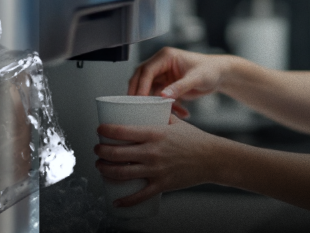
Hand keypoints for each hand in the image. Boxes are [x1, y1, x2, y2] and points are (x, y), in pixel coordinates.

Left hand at [94, 115, 224, 206]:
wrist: (212, 158)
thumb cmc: (194, 139)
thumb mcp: (175, 122)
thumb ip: (158, 115)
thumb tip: (145, 108)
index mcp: (154, 133)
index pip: (122, 131)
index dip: (106, 131)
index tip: (99, 130)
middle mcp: (152, 152)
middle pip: (116, 153)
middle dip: (100, 152)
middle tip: (97, 150)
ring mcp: (156, 170)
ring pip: (122, 173)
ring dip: (105, 171)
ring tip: (100, 167)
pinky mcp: (161, 184)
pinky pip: (139, 196)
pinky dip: (125, 201)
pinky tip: (116, 201)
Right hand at [127, 48, 233, 118]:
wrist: (220, 75)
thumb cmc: (210, 70)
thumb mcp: (196, 78)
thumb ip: (180, 87)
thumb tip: (163, 96)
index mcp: (165, 57)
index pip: (146, 70)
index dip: (141, 85)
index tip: (139, 100)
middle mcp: (161, 65)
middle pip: (141, 79)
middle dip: (139, 94)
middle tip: (137, 109)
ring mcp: (163, 76)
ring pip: (148, 90)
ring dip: (154, 103)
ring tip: (162, 114)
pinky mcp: (167, 86)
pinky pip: (160, 98)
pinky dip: (167, 107)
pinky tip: (182, 112)